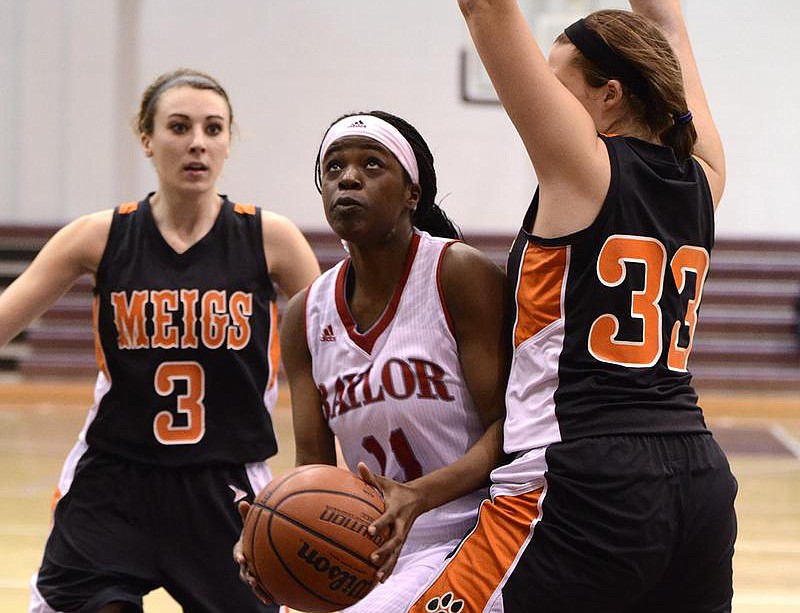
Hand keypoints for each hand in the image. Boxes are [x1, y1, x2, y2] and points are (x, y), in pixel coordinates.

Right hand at [233, 501, 275, 605]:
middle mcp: (245, 564)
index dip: (239, 556)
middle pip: (244, 572)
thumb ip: (247, 515)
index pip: (238, 553)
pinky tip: (279, 602)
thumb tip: (243, 502)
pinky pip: (263, 589)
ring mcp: (252, 573)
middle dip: (249, 577)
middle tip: (254, 580)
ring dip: (259, 591)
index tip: (241, 558)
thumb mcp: (250, 523)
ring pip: (254, 584)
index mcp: (242, 549)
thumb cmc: (253, 533)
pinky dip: (269, 595)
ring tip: (266, 597)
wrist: (256, 545)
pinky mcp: (261, 581)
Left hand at [357, 462, 426, 582]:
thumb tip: (359, 465)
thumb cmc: (395, 489)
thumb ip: (371, 477)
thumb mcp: (385, 482)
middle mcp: (400, 525)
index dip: (380, 524)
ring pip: (396, 553)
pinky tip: (379, 581)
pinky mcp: (401, 542)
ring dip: (388, 565)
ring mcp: (402, 535)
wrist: (417, 499)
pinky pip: (395, 557)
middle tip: (372, 559)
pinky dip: (389, 569)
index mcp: (395, 510)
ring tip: (377, 577)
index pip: (388, 518)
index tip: (369, 531)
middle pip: (395, 540)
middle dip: (384, 551)